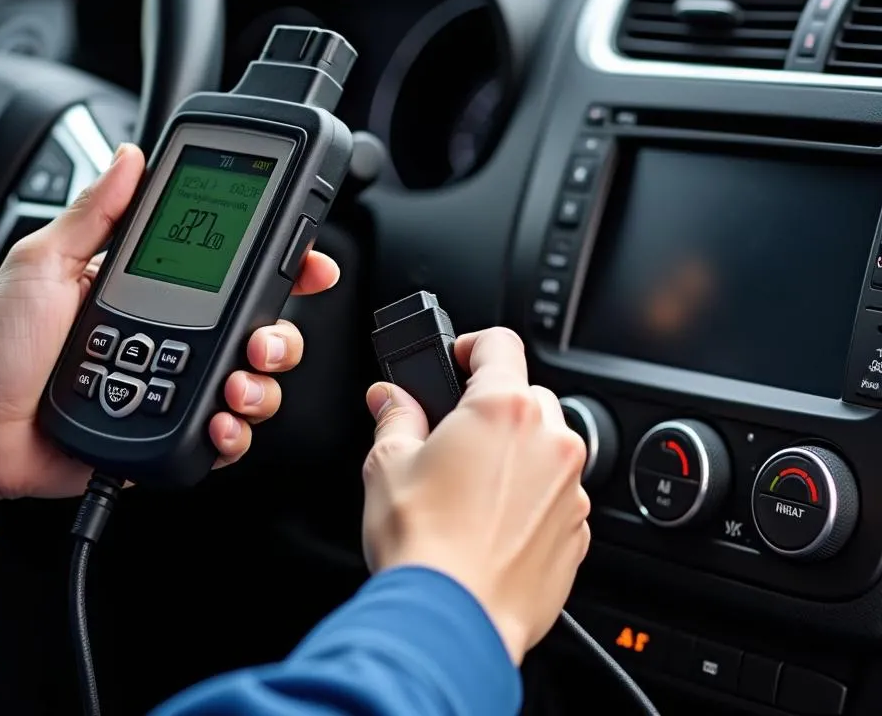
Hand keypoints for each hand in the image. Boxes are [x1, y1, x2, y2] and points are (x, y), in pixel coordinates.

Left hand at [0, 143, 338, 505]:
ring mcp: (176, 384)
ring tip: (235, 385)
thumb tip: (129, 158)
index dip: (280, 265)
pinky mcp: (170, 431)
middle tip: (262, 338)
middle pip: (260, 329)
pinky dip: (234, 434)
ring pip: (255, 383)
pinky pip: (224, 436)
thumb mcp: (42, 262)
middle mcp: (177, 334)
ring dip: (261, 385)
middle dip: (280, 334)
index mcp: (155, 287)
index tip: (307, 262)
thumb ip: (93, 212)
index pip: (232, 269)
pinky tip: (219, 422)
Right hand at [361, 327, 589, 664]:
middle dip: (490, 408)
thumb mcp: (387, 464)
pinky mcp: (578, 531)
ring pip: (546, 446)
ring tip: (469, 488)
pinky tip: (490, 523)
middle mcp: (550, 439)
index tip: (456, 360)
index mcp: (503, 408)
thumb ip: (394, 416)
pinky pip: (557, 493)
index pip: (499, 342)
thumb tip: (389, 398)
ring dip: (516, 453)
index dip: (471, 345)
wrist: (453, 623)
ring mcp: (570, 488)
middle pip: (525, 395)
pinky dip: (531, 496)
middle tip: (451, 436)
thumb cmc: (424, 545)